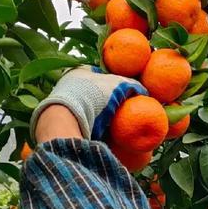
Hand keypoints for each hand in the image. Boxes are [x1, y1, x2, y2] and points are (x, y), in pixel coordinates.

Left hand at [31, 67, 145, 141]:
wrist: (66, 122)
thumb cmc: (92, 96)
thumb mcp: (118, 85)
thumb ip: (132, 85)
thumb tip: (144, 91)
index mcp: (78, 72)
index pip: (102, 74)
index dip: (116, 82)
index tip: (128, 94)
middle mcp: (68, 87)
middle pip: (96, 93)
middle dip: (109, 102)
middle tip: (124, 111)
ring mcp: (64, 107)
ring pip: (90, 111)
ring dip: (102, 117)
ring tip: (117, 126)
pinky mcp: (63, 125)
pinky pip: (85, 125)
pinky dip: (95, 129)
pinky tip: (106, 136)